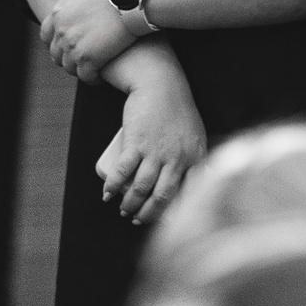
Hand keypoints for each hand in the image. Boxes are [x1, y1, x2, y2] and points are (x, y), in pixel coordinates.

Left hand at [41, 0, 135, 82]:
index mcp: (58, 13)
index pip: (46, 35)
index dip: (57, 41)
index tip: (70, 42)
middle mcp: (62, 31)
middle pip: (56, 53)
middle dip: (67, 57)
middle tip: (83, 57)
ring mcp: (74, 47)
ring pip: (69, 67)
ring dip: (78, 69)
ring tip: (91, 67)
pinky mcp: (90, 59)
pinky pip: (85, 76)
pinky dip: (91, 78)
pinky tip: (100, 75)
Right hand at [97, 73, 205, 225]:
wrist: (160, 84)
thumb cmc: (178, 110)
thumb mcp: (196, 136)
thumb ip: (198, 159)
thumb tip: (197, 185)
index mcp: (194, 158)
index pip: (187, 195)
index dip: (174, 212)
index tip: (164, 222)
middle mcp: (176, 158)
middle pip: (162, 197)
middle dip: (148, 214)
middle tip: (138, 219)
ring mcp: (155, 151)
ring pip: (140, 188)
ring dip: (129, 204)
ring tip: (123, 209)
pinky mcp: (135, 142)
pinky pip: (123, 172)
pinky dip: (112, 186)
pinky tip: (107, 194)